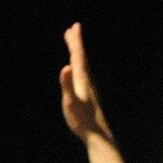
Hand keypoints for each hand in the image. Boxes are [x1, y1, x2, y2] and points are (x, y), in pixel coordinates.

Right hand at [58, 22, 114, 145]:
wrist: (97, 135)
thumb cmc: (81, 120)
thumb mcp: (70, 102)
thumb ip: (67, 85)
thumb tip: (66, 67)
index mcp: (82, 80)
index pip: (78, 56)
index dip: (76, 41)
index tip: (75, 27)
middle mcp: (87, 81)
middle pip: (82, 58)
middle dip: (77, 43)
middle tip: (73, 29)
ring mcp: (89, 88)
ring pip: (83, 66)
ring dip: (78, 54)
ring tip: (75, 46)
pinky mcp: (89, 95)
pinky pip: (83, 75)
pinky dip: (80, 67)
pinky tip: (78, 71)